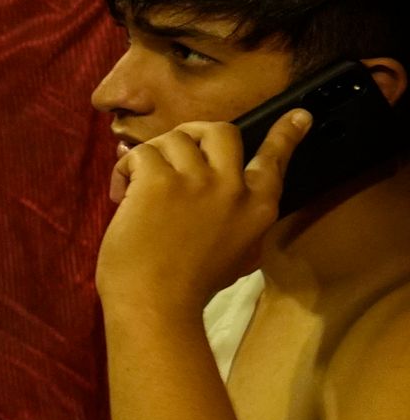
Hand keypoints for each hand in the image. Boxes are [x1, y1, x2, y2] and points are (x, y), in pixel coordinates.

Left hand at [99, 110, 303, 316]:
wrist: (156, 304)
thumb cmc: (190, 287)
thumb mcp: (238, 254)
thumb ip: (239, 220)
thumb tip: (232, 195)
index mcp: (259, 207)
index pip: (274, 160)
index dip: (285, 135)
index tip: (299, 115)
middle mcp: (233, 188)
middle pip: (222, 131)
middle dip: (193, 134)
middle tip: (171, 153)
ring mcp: (197, 182)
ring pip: (175, 138)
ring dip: (152, 156)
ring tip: (135, 187)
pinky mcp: (159, 182)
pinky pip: (140, 154)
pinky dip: (124, 170)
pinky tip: (120, 195)